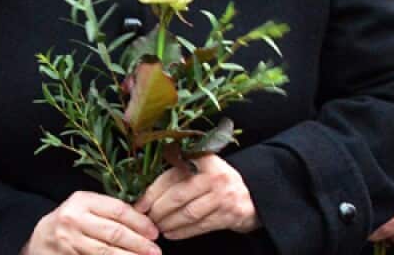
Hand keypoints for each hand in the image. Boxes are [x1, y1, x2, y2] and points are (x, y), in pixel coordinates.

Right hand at [22, 191, 160, 254]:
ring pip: (106, 252)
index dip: (139, 222)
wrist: (40, 239)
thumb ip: (108, 211)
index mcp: (81, 200)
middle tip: (155, 251)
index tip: (154, 232)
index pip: (117, 210)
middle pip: (114, 233)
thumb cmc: (69, 222)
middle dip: (139, 243)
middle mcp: (73, 219)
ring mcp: (68, 241)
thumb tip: (144, 221)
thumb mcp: (85, 208)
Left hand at [133, 153, 259, 239]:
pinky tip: (171, 234)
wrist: (253, 195)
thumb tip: (145, 196)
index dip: (152, 192)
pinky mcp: (229, 215)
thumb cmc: (217, 182)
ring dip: (169, 223)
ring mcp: (224, 196)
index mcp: (203, 159)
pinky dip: (182, 232)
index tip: (139, 204)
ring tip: (158, 227)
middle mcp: (215, 176)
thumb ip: (179, 174)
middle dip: (158, 210)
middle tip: (147, 218)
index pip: (171, 175)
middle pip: (178, 195)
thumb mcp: (201, 169)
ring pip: (188, 213)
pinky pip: (200, 226)